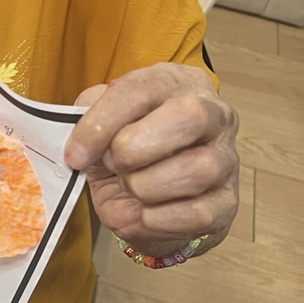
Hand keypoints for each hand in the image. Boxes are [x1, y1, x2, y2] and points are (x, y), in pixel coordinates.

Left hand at [64, 62, 238, 257]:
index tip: (76, 153)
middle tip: (113, 164)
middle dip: (136, 148)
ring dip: (145, 186)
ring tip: (130, 187)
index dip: (102, 123)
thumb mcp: (101, 120)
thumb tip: (84, 141)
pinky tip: (144, 212)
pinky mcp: (227, 203)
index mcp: (176, 82)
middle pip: (189, 117)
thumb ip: (89, 115)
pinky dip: (158, 219)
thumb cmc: (126, 146)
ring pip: (198, 169)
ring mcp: (226, 159)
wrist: (146, 196)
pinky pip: (198, 213)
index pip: (141, 90)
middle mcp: (213, 114)